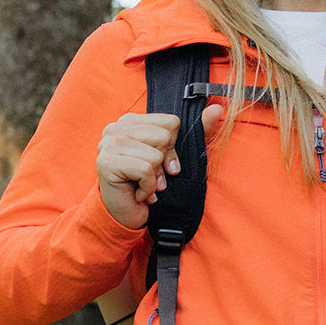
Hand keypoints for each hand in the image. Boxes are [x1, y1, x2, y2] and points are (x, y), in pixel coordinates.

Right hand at [96, 104, 222, 227]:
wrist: (126, 215)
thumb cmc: (149, 184)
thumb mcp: (175, 156)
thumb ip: (197, 131)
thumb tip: (218, 108)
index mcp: (130, 121)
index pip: (170, 123)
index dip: (172, 147)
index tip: (160, 162)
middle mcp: (116, 128)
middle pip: (164, 137)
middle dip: (163, 163)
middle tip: (152, 176)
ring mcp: (108, 144)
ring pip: (155, 156)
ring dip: (155, 178)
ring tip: (144, 185)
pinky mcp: (107, 163)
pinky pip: (146, 170)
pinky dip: (147, 188)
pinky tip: (138, 193)